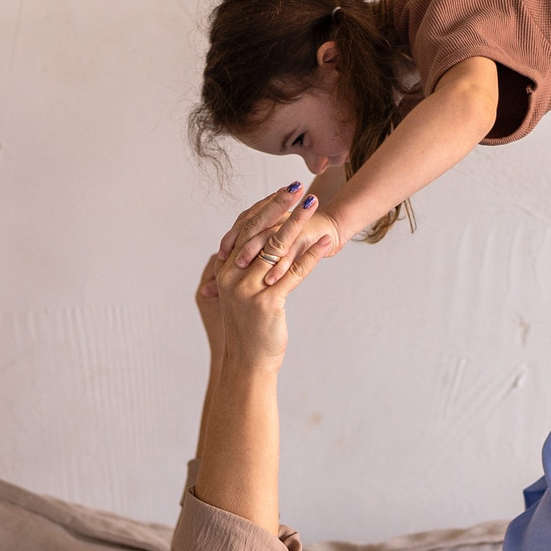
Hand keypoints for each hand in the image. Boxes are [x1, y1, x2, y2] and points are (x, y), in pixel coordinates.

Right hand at [198, 191, 329, 366]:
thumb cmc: (249, 327)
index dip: (264, 207)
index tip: (283, 190)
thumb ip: (244, 270)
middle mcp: (232, 276)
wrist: (247, 363)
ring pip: (276, 247)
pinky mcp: (267, 303)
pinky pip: (293, 272)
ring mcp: (248, 289)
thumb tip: (259, 245)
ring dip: (296, 223)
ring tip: (313, 205)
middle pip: (258, 231)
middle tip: (297, 187)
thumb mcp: (241, 294)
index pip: (244, 228)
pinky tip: (325, 243)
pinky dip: (311, 255)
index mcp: (225, 270)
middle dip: (279, 207)